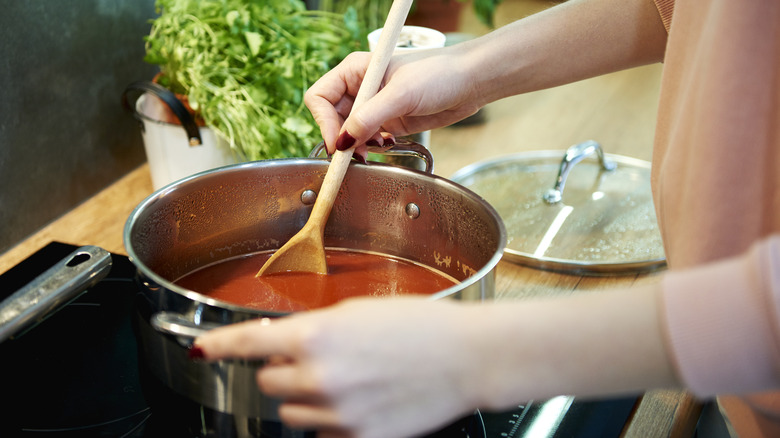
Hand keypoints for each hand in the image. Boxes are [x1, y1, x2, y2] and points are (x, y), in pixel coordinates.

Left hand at [191, 297, 483, 437]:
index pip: (249, 343)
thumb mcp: (358, 312)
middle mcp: (321, 377)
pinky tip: (360, 401)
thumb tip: (285, 343)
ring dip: (305, 398)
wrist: (467, 358)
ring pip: (291, 414)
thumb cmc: (421, 326)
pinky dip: (331, 420)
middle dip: (284, 371)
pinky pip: (323, 433)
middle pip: (269, 384)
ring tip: (344, 381)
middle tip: (316, 359)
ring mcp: (339, 414)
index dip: (218, 346)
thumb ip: (314, 329)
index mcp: (317, 336)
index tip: (200, 349)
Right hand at [304, 48, 484, 156]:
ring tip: (372, 150)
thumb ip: (369, 117)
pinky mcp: (388, 121)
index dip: (324, 122)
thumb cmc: (439, 74)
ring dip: (355, 145)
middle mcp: (360, 88)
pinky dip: (370, 147)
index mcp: (355, 71)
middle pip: (330, 118)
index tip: (338, 143)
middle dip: (340, 138)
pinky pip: (366, 139)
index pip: (320, 98)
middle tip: (354, 154)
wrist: (470, 82)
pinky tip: (386, 145)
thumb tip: (342, 141)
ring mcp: (374, 106)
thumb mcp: (401, 94)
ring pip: (348, 132)